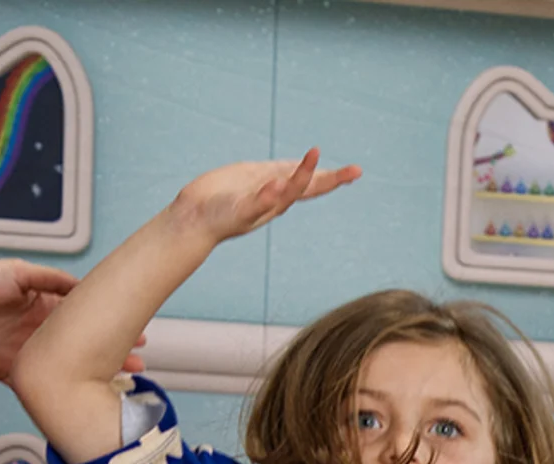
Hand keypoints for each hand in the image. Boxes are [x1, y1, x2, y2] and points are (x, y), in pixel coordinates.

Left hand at [0, 257, 146, 381]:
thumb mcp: (18, 273)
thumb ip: (52, 280)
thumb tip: (85, 288)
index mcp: (45, 307)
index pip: (87, 320)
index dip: (112, 327)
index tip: (138, 334)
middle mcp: (41, 332)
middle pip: (86, 347)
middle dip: (114, 355)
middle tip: (139, 363)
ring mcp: (30, 354)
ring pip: (73, 369)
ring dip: (97, 374)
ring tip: (123, 380)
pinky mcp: (15, 372)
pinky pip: (47, 386)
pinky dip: (67, 392)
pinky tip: (86, 395)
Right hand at [168, 147, 360, 243]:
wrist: (196, 221)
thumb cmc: (219, 219)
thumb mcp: (242, 210)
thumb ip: (262, 200)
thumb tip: (283, 188)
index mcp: (278, 202)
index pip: (304, 186)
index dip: (313, 171)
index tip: (317, 151)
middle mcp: (277, 195)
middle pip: (311, 184)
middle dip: (334, 178)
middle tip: (358, 170)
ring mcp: (266, 186)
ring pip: (298, 177)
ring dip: (317, 171)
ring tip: (339, 168)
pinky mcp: (252, 179)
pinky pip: (277, 171)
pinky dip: (292, 168)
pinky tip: (301, 165)